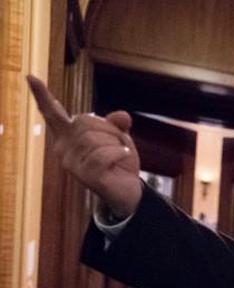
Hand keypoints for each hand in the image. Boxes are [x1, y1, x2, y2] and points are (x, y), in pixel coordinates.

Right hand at [26, 75, 141, 216]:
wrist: (128, 190)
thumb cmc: (118, 161)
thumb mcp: (118, 137)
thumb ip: (116, 123)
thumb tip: (122, 116)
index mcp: (67, 136)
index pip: (53, 113)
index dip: (42, 95)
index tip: (31, 77)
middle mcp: (63, 148)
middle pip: (85, 123)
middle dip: (109, 130)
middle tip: (118, 144)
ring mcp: (72, 163)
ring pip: (95, 139)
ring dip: (116, 144)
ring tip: (119, 155)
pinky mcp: (85, 175)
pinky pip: (104, 155)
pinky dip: (120, 154)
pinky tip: (122, 160)